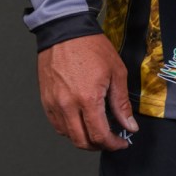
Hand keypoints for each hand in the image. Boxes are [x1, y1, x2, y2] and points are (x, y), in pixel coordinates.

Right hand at [37, 33, 138, 150]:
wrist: (66, 30)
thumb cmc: (91, 46)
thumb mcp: (116, 71)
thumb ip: (121, 103)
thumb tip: (129, 125)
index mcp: (87, 98)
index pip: (100, 135)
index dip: (113, 144)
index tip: (121, 142)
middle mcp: (68, 105)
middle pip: (82, 141)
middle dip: (99, 145)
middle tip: (110, 140)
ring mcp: (54, 104)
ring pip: (68, 136)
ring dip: (84, 138)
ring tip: (96, 129)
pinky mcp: (46, 100)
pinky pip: (57, 125)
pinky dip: (70, 129)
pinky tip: (80, 120)